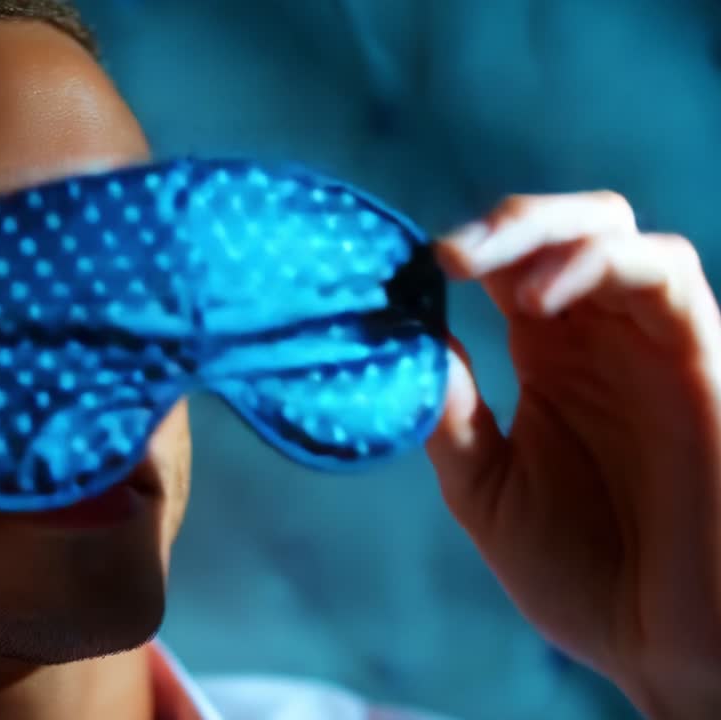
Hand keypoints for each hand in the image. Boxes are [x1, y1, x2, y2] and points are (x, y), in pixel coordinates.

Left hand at [426, 192, 720, 717]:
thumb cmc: (584, 576)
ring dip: (538, 229)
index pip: (504, 268)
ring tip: (473, 268)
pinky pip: (665, 272)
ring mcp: (650, 342)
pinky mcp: (699, 355)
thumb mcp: (487, 492)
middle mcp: (600, 338)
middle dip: (497, 224)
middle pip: (558, 228)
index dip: (455, 254)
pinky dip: (596, 263)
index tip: (395, 273)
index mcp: (551, 358)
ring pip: (609, 229)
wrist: (664, 644)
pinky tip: (535, 300)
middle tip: (439, 256)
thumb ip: (450, 418)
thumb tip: (407, 342)